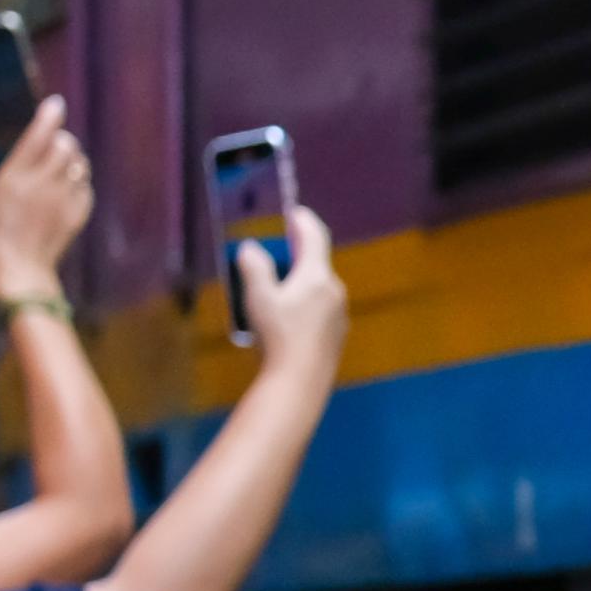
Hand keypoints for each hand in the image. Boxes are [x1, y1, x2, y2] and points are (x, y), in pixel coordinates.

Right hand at [0, 100, 89, 300]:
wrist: (22, 275)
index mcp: (12, 179)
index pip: (37, 137)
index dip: (48, 117)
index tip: (56, 104)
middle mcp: (42, 185)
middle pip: (65, 146)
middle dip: (62, 139)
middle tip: (55, 142)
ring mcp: (63, 200)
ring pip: (79, 164)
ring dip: (73, 158)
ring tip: (63, 162)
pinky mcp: (78, 215)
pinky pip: (87, 187)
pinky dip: (81, 182)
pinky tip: (70, 187)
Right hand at [234, 201, 347, 390]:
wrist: (301, 380)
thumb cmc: (279, 334)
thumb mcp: (258, 296)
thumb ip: (254, 267)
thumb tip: (251, 248)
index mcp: (318, 276)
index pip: (314, 236)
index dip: (303, 220)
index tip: (293, 211)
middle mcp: (334, 290)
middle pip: (316, 262)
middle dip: (296, 252)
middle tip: (274, 249)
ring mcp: (339, 313)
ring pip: (318, 286)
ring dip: (299, 279)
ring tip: (274, 284)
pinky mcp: (336, 333)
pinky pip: (319, 307)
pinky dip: (304, 301)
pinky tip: (285, 315)